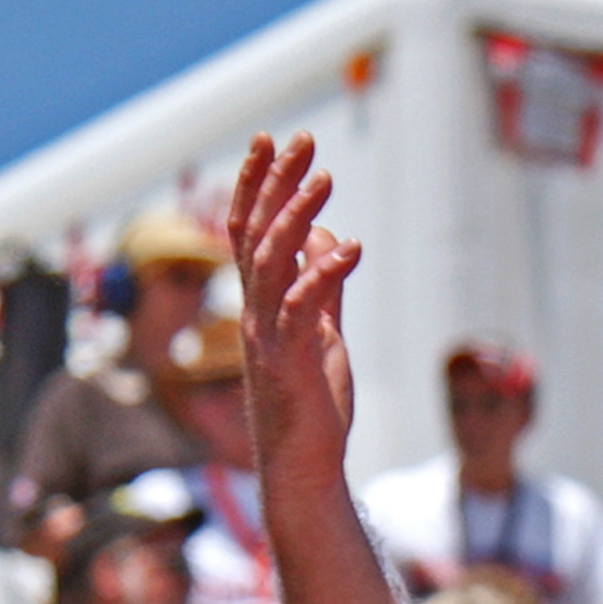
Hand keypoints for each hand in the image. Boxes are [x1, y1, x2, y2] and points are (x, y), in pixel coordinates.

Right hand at [230, 132, 359, 503]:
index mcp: (263, 304)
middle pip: (256, 232)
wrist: (305, 464)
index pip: (251, 230)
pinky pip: (302, 308)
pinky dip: (324, 274)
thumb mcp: (324, 334)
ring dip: (296, 215)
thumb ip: (323, 287)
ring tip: (324, 179)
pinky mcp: (290, 360)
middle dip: (275, 182)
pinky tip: (351, 248)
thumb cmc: (313, 404)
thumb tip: (326, 239)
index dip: (259, 184)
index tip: (274, 142)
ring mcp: (268, 334)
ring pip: (272, 261)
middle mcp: (256, 312)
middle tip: (300, 139)